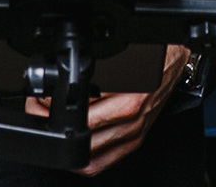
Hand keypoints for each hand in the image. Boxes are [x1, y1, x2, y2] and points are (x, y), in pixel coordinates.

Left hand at [25, 43, 188, 174]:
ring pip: (90, 157)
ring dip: (67, 142)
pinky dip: (85, 157)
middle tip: (39, 112)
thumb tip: (57, 80)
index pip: (81, 116)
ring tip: (54, 124)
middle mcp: (131, 121)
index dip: (53, 109)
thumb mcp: (120, 57)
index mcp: (128, 100)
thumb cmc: (153, 54)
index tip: (40, 101)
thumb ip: (93, 70)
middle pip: (81, 139)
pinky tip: (74, 142)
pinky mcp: (135, 140)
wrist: (176, 59)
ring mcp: (133, 134)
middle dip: (54, 126)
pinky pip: (104, 161)